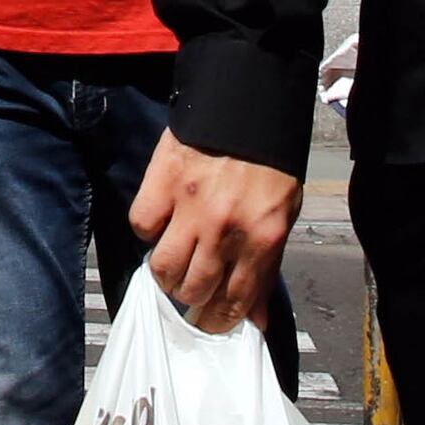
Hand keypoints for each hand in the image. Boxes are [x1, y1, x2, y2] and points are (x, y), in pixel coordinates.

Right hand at [130, 131, 301, 333]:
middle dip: (191, 296)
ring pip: (164, 269)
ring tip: (174, 259)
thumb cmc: (268, 161)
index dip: (218, 322)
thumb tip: (255, 319)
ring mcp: (191, 206)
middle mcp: (225, 228)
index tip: (209, 323)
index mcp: (262, 238)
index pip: (234, 303)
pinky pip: (141, 226)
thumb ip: (266, 268)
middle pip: (193, 290)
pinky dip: (148, 228)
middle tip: (190, 285)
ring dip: (167, 271)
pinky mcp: (162, 182)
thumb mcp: (282, 216)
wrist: (247, 102)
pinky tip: (161, 219)